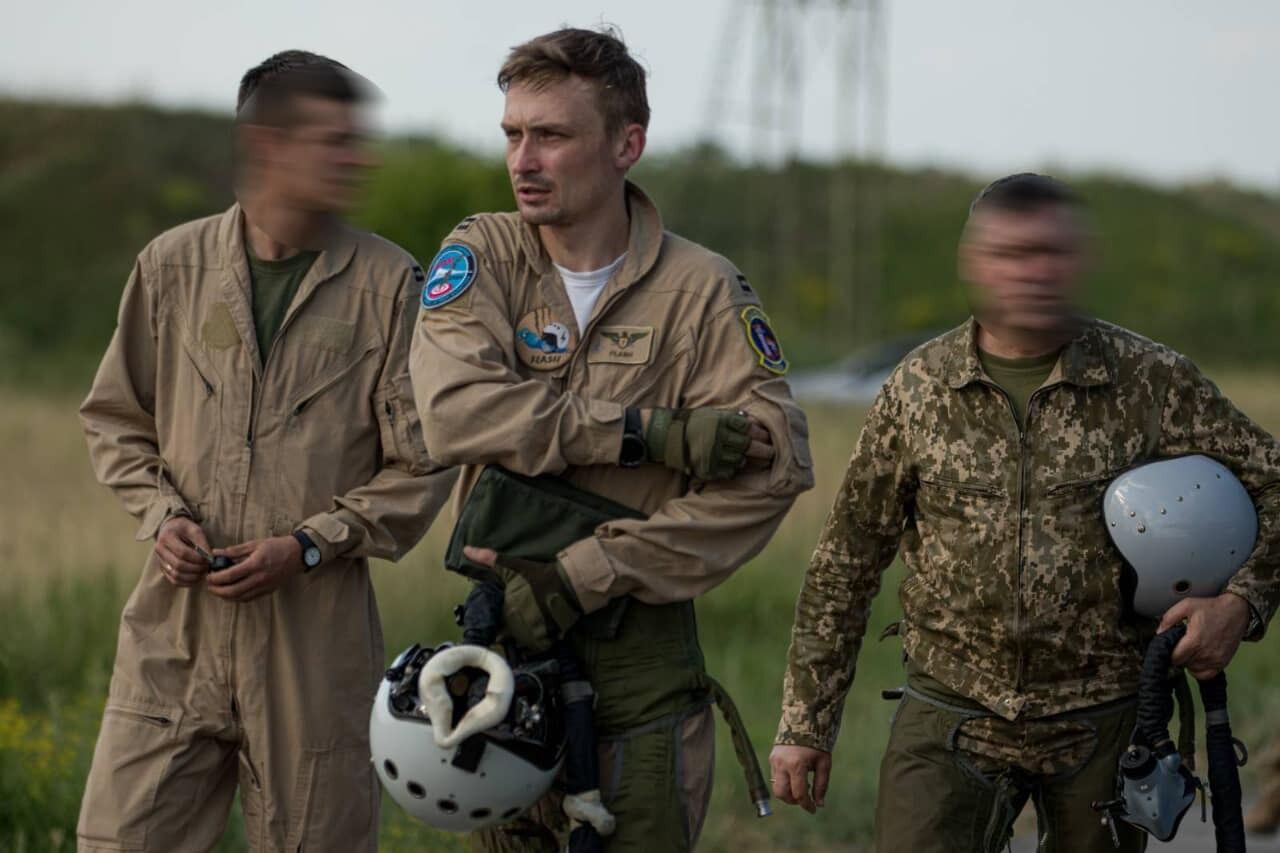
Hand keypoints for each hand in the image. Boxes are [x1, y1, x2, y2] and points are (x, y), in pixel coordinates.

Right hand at [155, 516, 211, 586]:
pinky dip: (186, 582)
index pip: (183, 553)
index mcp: (166, 537)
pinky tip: (197, 578)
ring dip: (192, 577)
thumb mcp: (195, 530)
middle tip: (207, 567)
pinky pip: (173, 580)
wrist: (171, 529)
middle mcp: (159, 550)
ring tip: (204, 573)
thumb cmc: (184, 528)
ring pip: (175, 575)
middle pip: (178, 565)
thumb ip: (202, 543)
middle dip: (196, 568)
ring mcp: (160, 561)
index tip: (209, 559)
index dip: (198, 558)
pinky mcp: (163, 569)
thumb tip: (210, 558)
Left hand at [206, 535, 303, 601]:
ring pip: (239, 598)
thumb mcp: (255, 544)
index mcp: (255, 564)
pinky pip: (248, 599)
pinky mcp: (267, 591)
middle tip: (209, 586)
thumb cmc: (276, 546)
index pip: (230, 576)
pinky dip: (236, 598)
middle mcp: (259, 578)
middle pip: (232, 591)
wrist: (297, 555)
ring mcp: (264, 587)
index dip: (215, 578)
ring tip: (218, 590)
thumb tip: (216, 553)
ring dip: (225, 596)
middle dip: (217, 591)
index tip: (208, 576)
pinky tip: (231, 592)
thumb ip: (234, 551)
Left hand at [463, 546, 581, 652]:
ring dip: (520, 637)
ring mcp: (530, 635)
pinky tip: (538, 631)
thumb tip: (466, 549)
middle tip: (515, 620)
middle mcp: (515, 626)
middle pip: (503, 635)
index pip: (492, 624)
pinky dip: (535, 642)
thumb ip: (487, 559)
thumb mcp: (512, 566)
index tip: (500, 615)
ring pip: (518, 643)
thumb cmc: (538, 576)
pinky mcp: (545, 640)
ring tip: (527, 626)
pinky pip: (534, 647)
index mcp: (505, 611)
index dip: (494, 620)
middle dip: (506, 630)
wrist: (568, 585)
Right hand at [643, 407, 774, 479]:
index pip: (749, 428)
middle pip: (749, 445)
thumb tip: (753, 423)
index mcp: (722, 422)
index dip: (761, 433)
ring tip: (744, 457)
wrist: (668, 436)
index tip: (768, 436)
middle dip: (763, 449)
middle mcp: (719, 438)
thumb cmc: (693, 422)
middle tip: (771, 452)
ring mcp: (713, 454)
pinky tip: (730, 464)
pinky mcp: (707, 468)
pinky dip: (732, 469)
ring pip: (740, 460)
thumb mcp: (713, 414)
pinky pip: (728, 472)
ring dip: (744, 459)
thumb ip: (732, 419)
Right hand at [769, 744, 830, 812]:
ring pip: (776, 787)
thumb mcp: (824, 763)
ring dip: (788, 792)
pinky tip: (796, 776)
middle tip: (805, 798)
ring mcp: (775, 760)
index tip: (814, 809)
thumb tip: (819, 804)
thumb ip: (821, 785)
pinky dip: (785, 782)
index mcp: (797, 765)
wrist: (804, 721)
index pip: (799, 794)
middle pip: (782, 794)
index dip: (807, 805)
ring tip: (801, 786)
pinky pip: (775, 777)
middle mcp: (782, 764)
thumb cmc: (817, 743)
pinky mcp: (772, 757)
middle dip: (793, 801)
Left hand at [1158, 592, 1251, 679]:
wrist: (1236, 611)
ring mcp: (1216, 660)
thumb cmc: (1211, 608)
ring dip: (1188, 661)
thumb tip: (1159, 633)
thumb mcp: (1186, 606)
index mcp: (1195, 641)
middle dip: (1178, 655)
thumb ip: (1168, 618)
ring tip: (1190, 648)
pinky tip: (1197, 658)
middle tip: (1180, 644)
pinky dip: (1198, 669)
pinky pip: (1205, 675)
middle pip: (1182, 664)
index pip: (1174, 658)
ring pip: (1192, 669)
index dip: (1168, 652)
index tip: (1169, 646)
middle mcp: (1206, 653)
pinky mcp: (1223, 663)